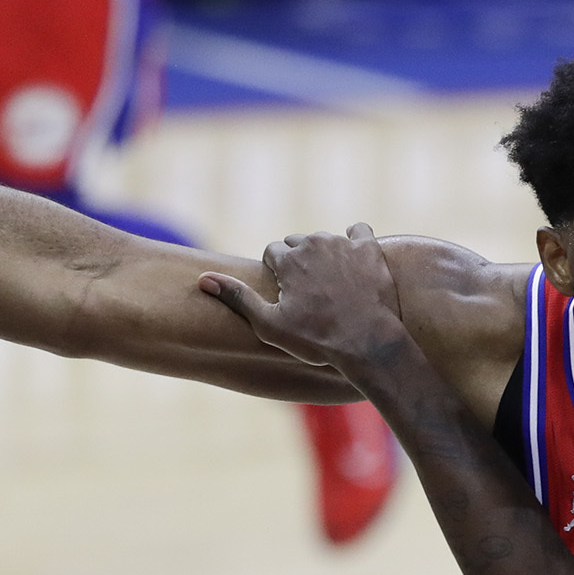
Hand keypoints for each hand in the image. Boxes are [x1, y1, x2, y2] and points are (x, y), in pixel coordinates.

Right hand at [200, 223, 411, 381]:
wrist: (368, 344)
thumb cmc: (318, 339)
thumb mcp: (270, 325)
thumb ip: (238, 297)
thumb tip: (204, 279)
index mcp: (287, 259)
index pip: (273, 251)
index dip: (277, 271)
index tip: (287, 290)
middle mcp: (313, 244)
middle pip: (297, 242)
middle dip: (300, 260)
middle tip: (311, 289)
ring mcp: (343, 244)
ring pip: (325, 239)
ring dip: (326, 254)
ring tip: (334, 282)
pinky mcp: (370, 249)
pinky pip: (360, 230)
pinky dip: (357, 242)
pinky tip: (357, 259)